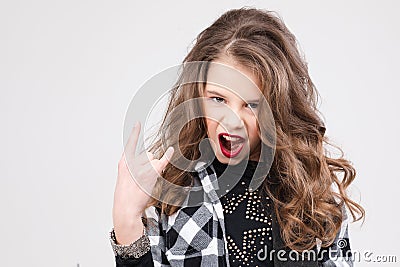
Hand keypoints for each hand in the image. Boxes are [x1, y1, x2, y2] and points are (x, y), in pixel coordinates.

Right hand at [112, 122, 173, 243]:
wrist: (126, 209)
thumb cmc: (126, 197)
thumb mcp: (124, 179)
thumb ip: (132, 169)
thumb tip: (148, 162)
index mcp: (124, 163)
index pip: (130, 144)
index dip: (135, 133)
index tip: (138, 123)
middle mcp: (133, 163)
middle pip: (148, 155)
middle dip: (149, 163)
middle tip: (143, 178)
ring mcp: (142, 168)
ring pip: (155, 160)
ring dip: (155, 169)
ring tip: (147, 182)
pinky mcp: (151, 174)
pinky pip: (162, 162)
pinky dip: (168, 156)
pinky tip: (171, 151)